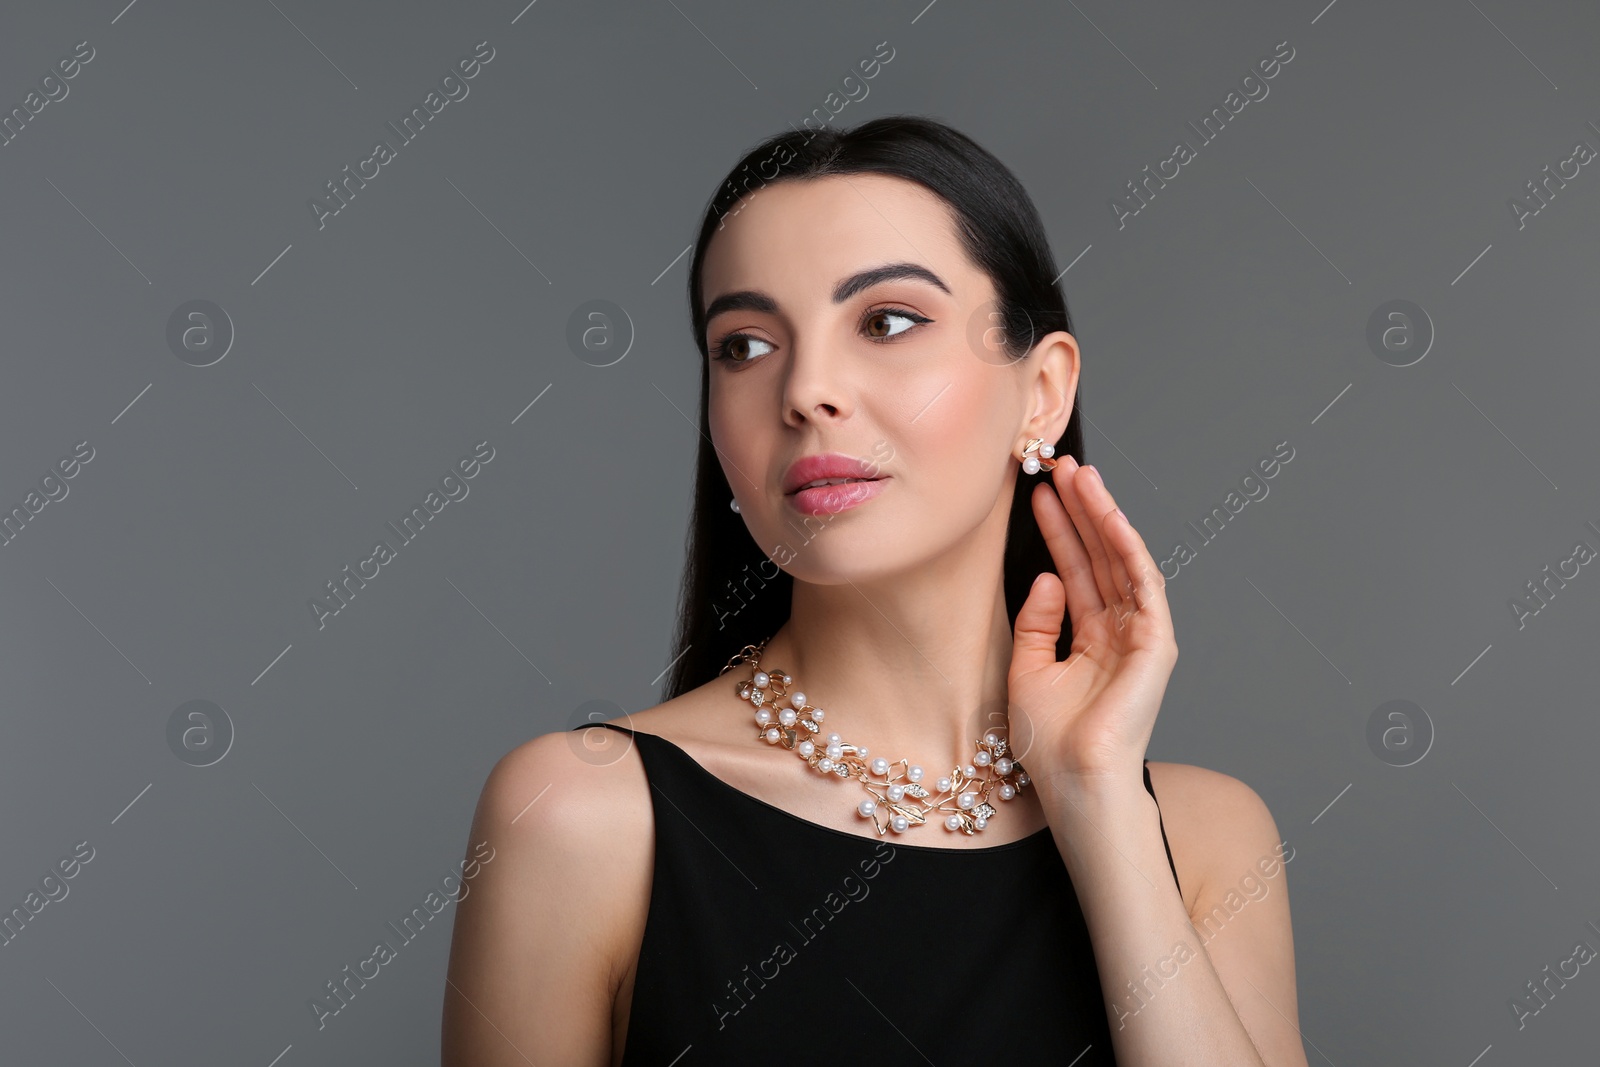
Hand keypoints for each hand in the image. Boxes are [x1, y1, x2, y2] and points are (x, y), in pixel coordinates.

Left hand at [1007, 456, 1177, 788]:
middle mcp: (1119, 631)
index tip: (1036, 492)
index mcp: (1090, 637)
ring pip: (1122, 560)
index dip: (1058, 529)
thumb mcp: (1027, 669)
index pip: (1075, 569)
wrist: (1075, 784)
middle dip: (1080, 510)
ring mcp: (1141, 636)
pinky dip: (1128, 548)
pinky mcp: (1156, 645)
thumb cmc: (1052, 743)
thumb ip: (1036, 621)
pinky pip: (1144, 585)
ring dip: (1102, 516)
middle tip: (1059, 466)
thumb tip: (1046, 575)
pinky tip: (1109, 517)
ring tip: (1079, 476)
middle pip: (1100, 555)